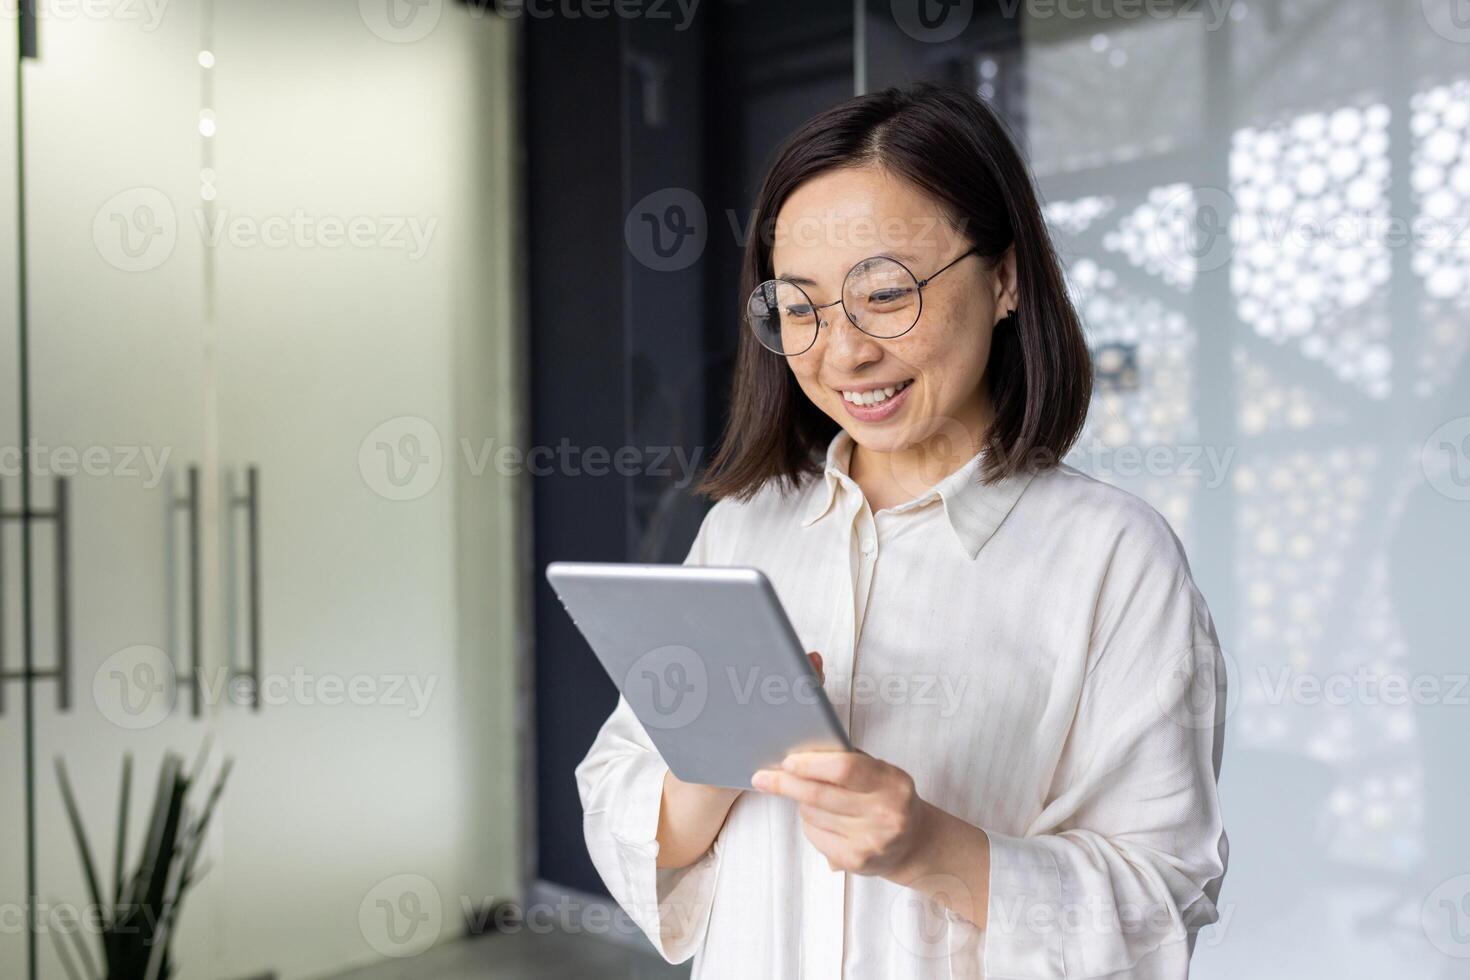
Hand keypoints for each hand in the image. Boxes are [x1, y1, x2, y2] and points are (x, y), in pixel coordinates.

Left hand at [751, 746, 933, 881]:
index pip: (845, 769)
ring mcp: (871, 841)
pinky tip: (823, 821)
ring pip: (813, 815)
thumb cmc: (887, 797)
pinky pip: (815, 836)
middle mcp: (886, 814)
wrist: (913, 843)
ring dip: (802, 804)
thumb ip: (848, 760)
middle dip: (786, 784)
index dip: (811, 765)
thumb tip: (800, 754)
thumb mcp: (879, 773)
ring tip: (813, 800)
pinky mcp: (857, 861)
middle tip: (762, 777)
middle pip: (820, 795)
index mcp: (893, 783)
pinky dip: (810, 825)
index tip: (786, 761)